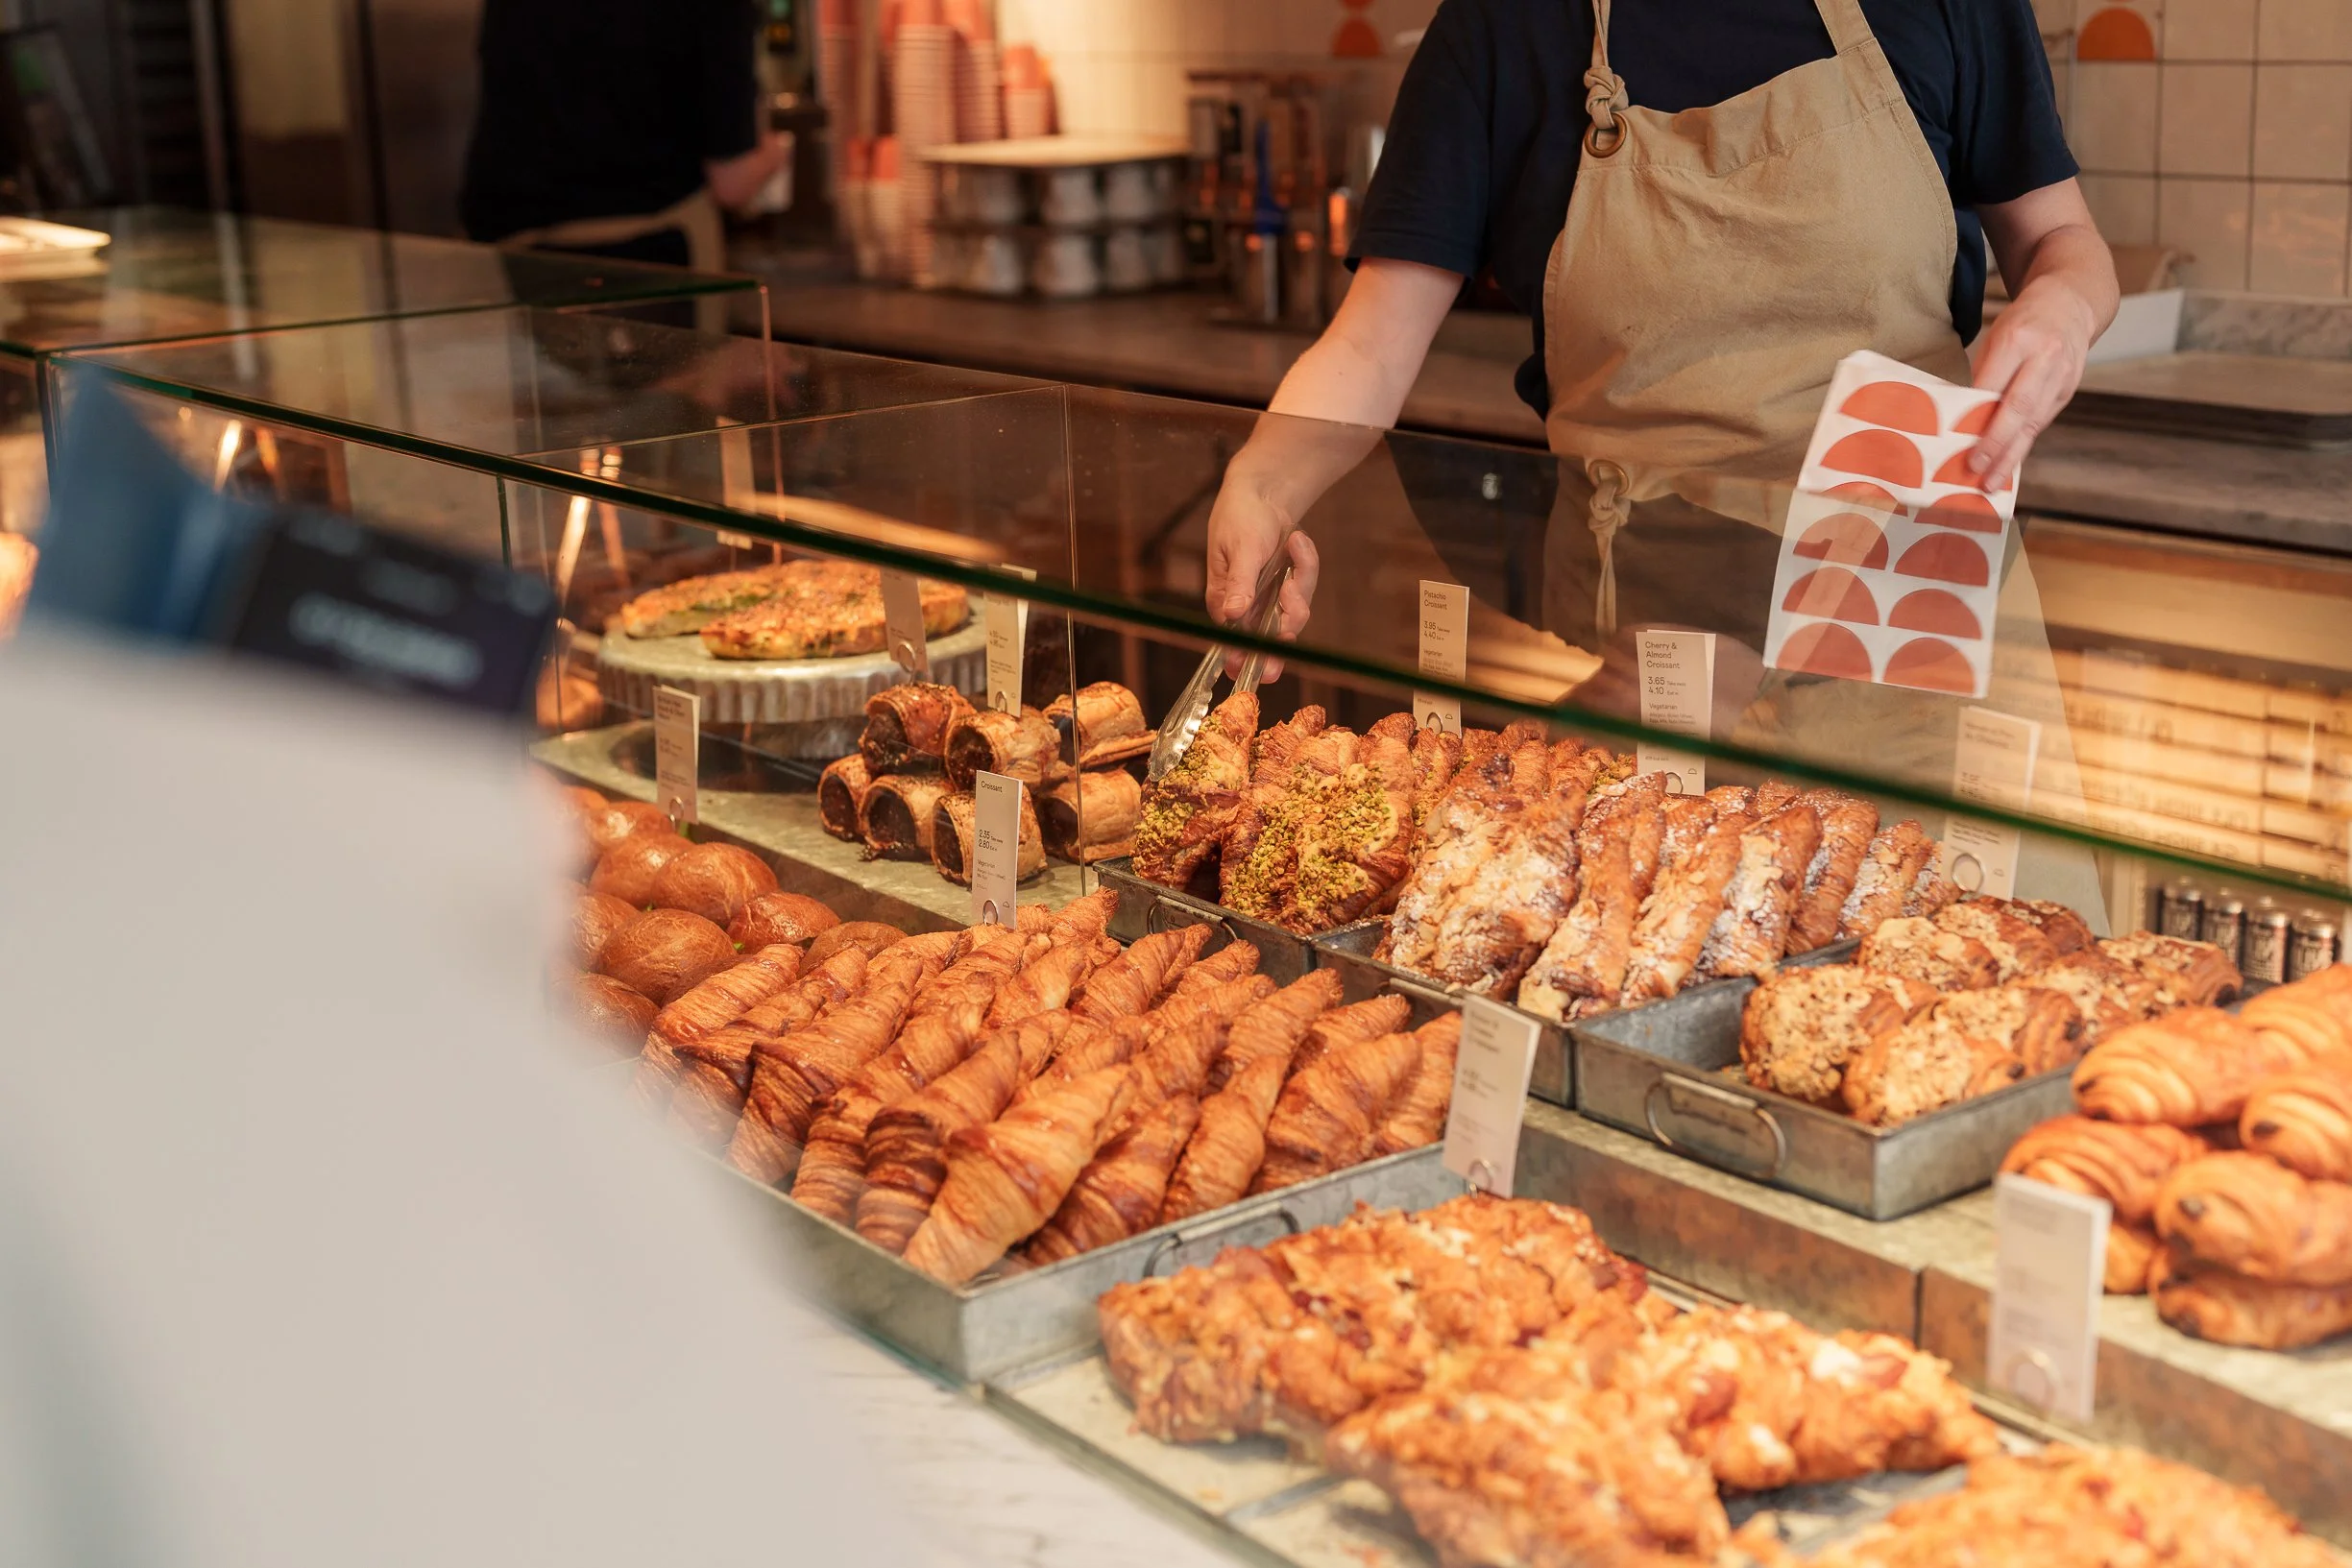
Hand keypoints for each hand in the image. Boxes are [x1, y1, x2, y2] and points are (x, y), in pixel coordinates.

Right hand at [1204, 468, 1319, 682]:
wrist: (1262, 491)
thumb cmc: (1240, 516)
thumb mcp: (1240, 548)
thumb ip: (1239, 583)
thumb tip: (1233, 614)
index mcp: (1225, 601)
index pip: (1235, 639)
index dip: (1248, 658)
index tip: (1263, 672)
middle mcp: (1247, 606)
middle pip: (1268, 637)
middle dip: (1282, 639)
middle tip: (1286, 650)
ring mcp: (1269, 598)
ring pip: (1293, 612)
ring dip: (1301, 579)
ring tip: (1296, 542)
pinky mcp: (1286, 586)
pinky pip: (1304, 588)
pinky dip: (1305, 562)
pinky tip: (1297, 539)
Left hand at [1966, 278, 2098, 491]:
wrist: (2070, 305)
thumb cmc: (2022, 323)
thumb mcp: (1997, 336)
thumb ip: (1984, 373)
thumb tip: (1963, 417)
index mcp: (2018, 340)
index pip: (1994, 384)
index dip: (1976, 416)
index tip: (1956, 441)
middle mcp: (2045, 358)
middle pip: (2018, 407)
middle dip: (1995, 442)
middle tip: (1974, 468)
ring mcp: (2062, 376)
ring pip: (2033, 421)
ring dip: (2011, 455)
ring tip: (1991, 481)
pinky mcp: (2069, 390)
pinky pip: (2042, 422)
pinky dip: (2023, 445)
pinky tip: (2007, 465)